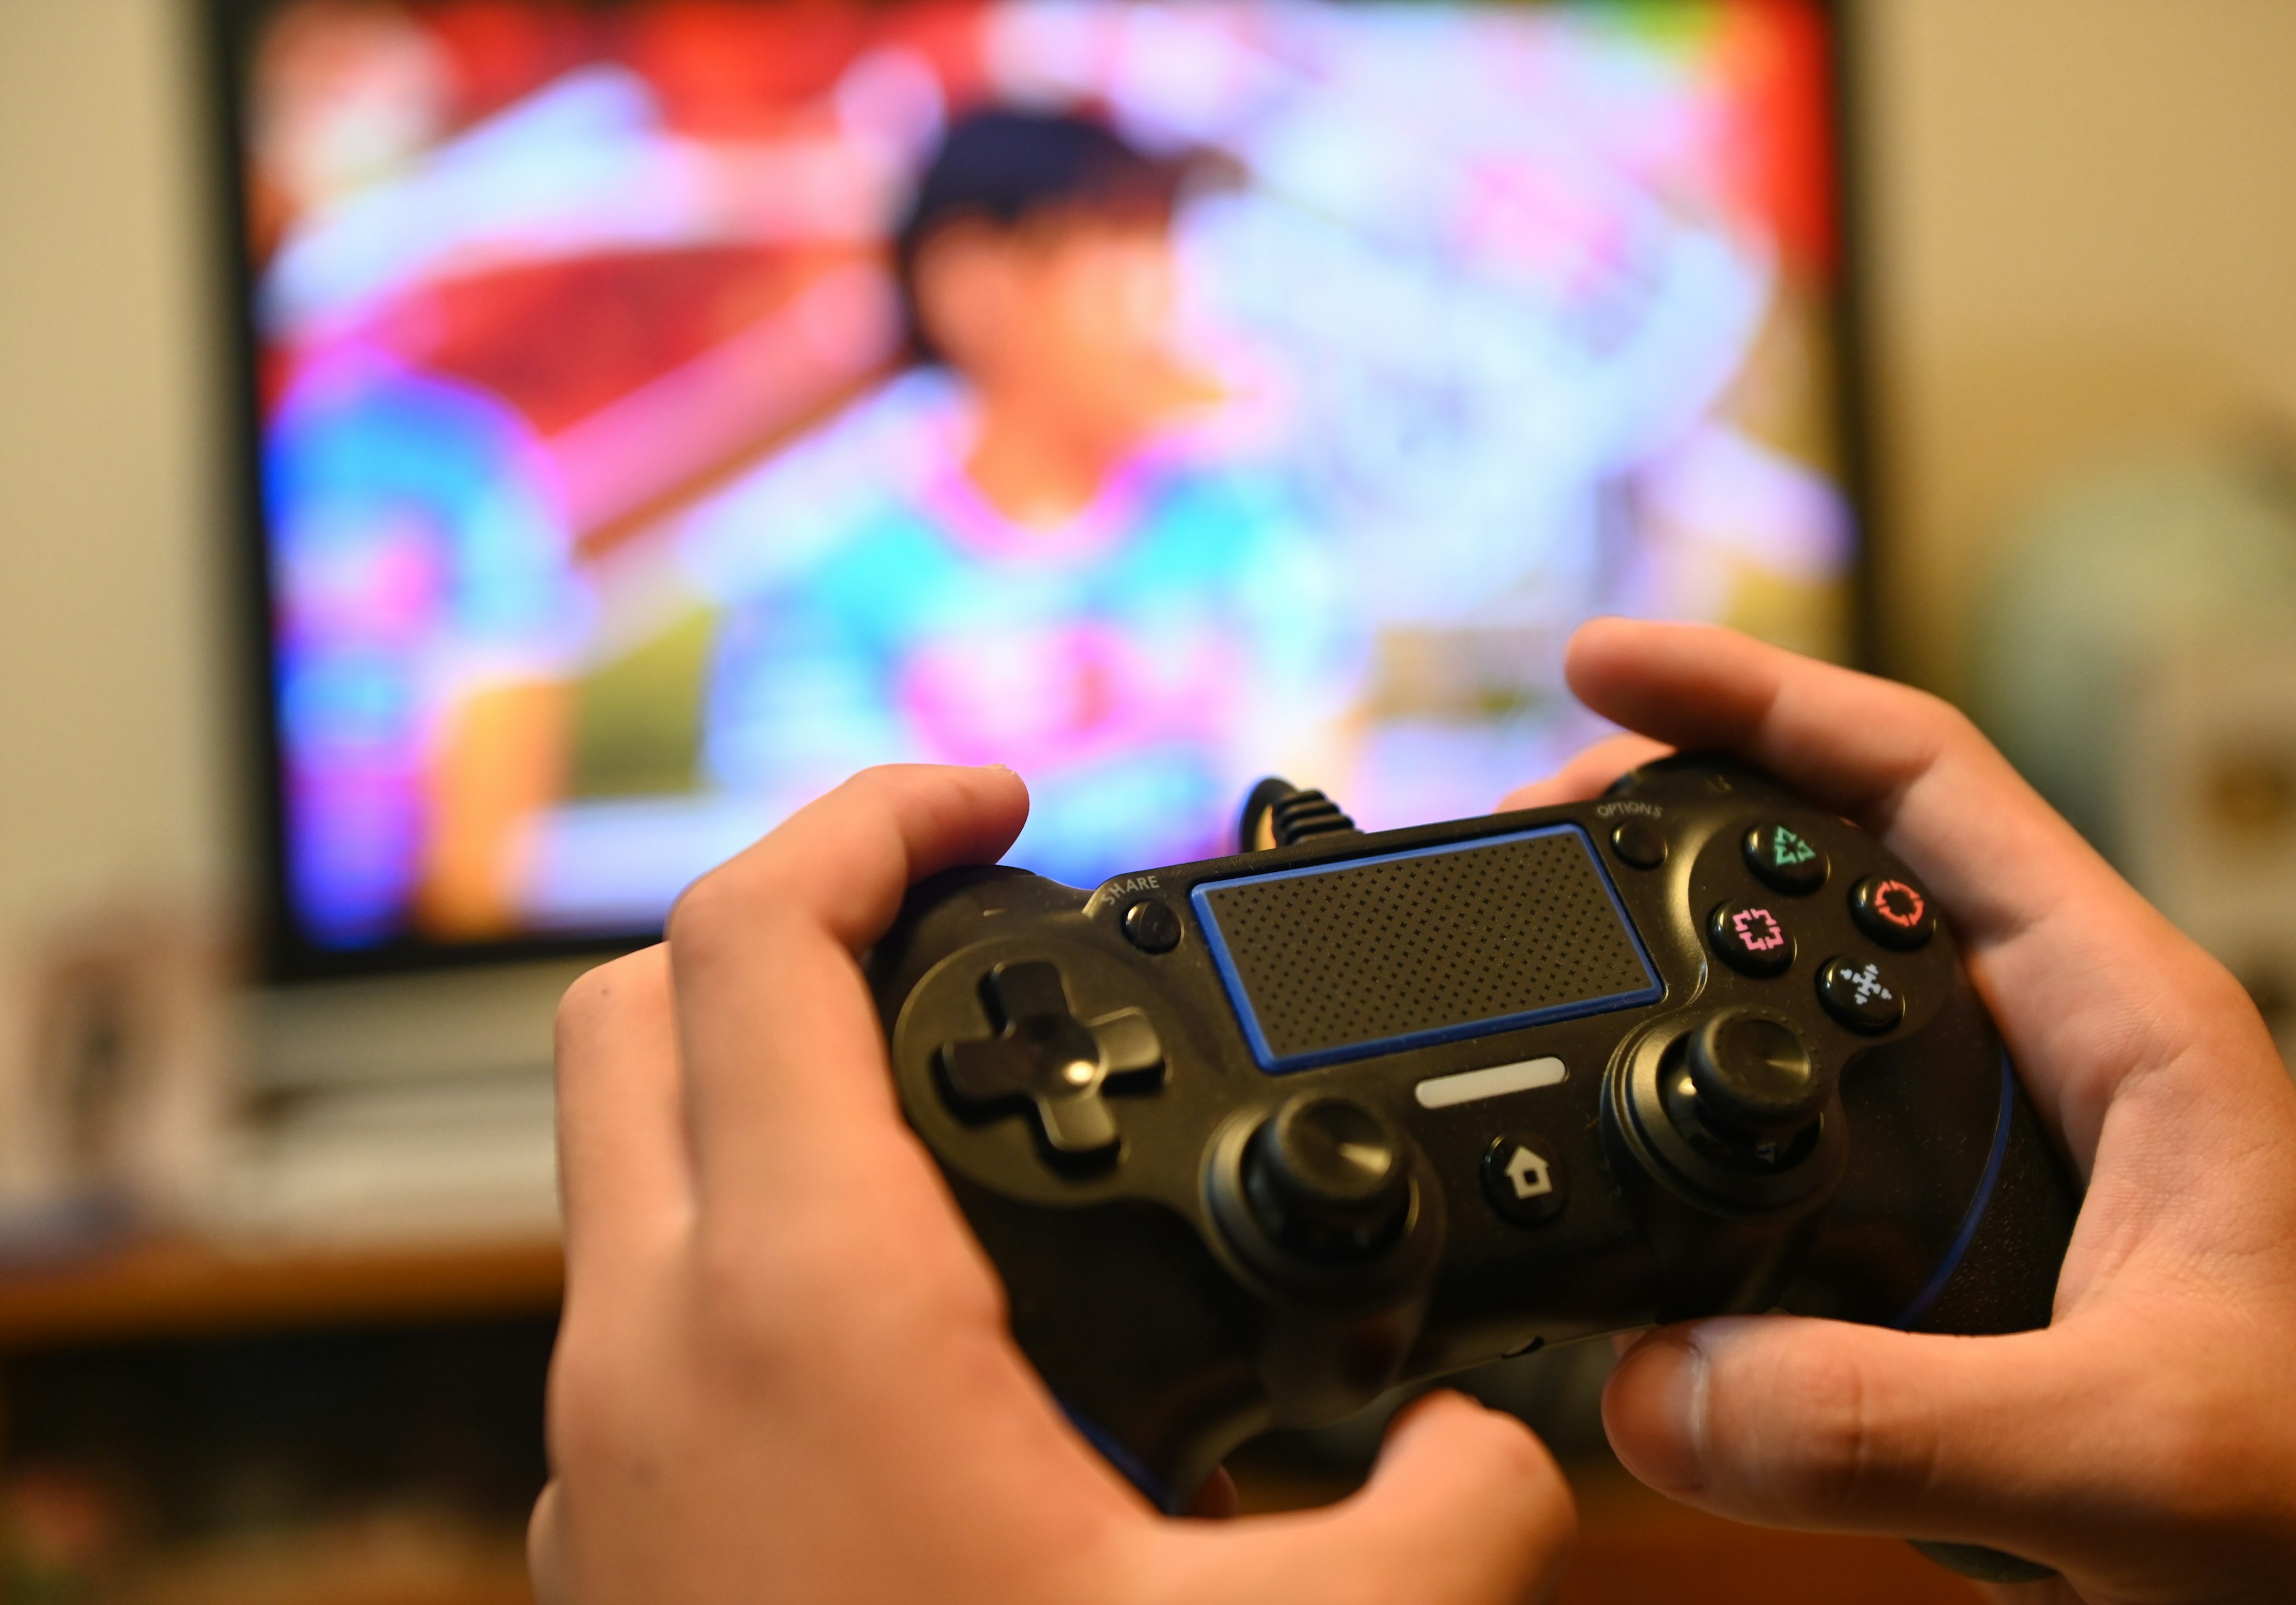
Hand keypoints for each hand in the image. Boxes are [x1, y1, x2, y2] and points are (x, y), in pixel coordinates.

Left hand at [529, 764, 1573, 1604]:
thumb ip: (1447, 1523)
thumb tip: (1517, 1459)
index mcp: (794, 1315)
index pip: (764, 938)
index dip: (880, 814)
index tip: (1000, 797)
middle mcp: (647, 1356)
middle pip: (642, 1008)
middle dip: (795, 911)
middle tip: (970, 916)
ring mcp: (601, 1452)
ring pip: (629, 1161)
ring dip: (768, 1081)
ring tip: (963, 1104)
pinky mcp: (618, 1541)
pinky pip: (652, 1307)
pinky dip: (760, 1235)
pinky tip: (924, 1322)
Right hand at [1504, 620, 2295, 1602]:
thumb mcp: (2134, 1457)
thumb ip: (1895, 1422)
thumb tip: (1653, 1385)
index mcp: (2121, 1018)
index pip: (1921, 778)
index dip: (1754, 697)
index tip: (1598, 669)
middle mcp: (2042, 1052)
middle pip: (1829, 855)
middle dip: (1665, 809)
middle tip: (1515, 833)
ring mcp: (1985, 1145)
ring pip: (1794, 1002)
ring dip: (1659, 961)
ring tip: (1526, 953)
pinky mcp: (1938, 1252)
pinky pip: (1774, 1145)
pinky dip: (1675, 1124)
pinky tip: (1603, 1148)